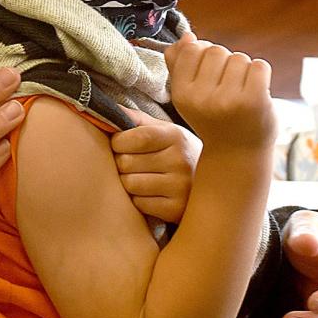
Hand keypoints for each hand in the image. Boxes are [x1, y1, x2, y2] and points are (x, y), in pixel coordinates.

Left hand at [111, 107, 199, 222]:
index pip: (137, 137)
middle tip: (133, 163)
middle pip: (127, 162)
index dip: (119, 141)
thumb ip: (136, 120)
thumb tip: (106, 108)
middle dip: (122, 162)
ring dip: (129, 182)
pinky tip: (152, 193)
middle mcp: (180, 160)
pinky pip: (139, 204)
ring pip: (130, 185)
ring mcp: (180, 187)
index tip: (119, 144)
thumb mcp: (164, 131)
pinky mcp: (175, 209)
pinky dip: (139, 199)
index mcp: (175, 136)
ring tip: (143, 177)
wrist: (211, 184)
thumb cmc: (177, 153)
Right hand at [164, 33, 275, 150]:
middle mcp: (202, 98)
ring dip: (243, 70)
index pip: (193, 48)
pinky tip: (256, 92)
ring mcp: (229, 100)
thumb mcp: (189, 96)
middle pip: (217, 50)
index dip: (204, 55)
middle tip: (227, 88)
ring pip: (239, 57)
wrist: (237, 154)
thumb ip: (179, 65)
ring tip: (240, 93)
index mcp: (182, 95)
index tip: (209, 76)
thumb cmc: (213, 119)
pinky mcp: (255, 100)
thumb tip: (186, 37)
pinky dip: (261, 75)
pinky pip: (259, 66)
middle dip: (225, 63)